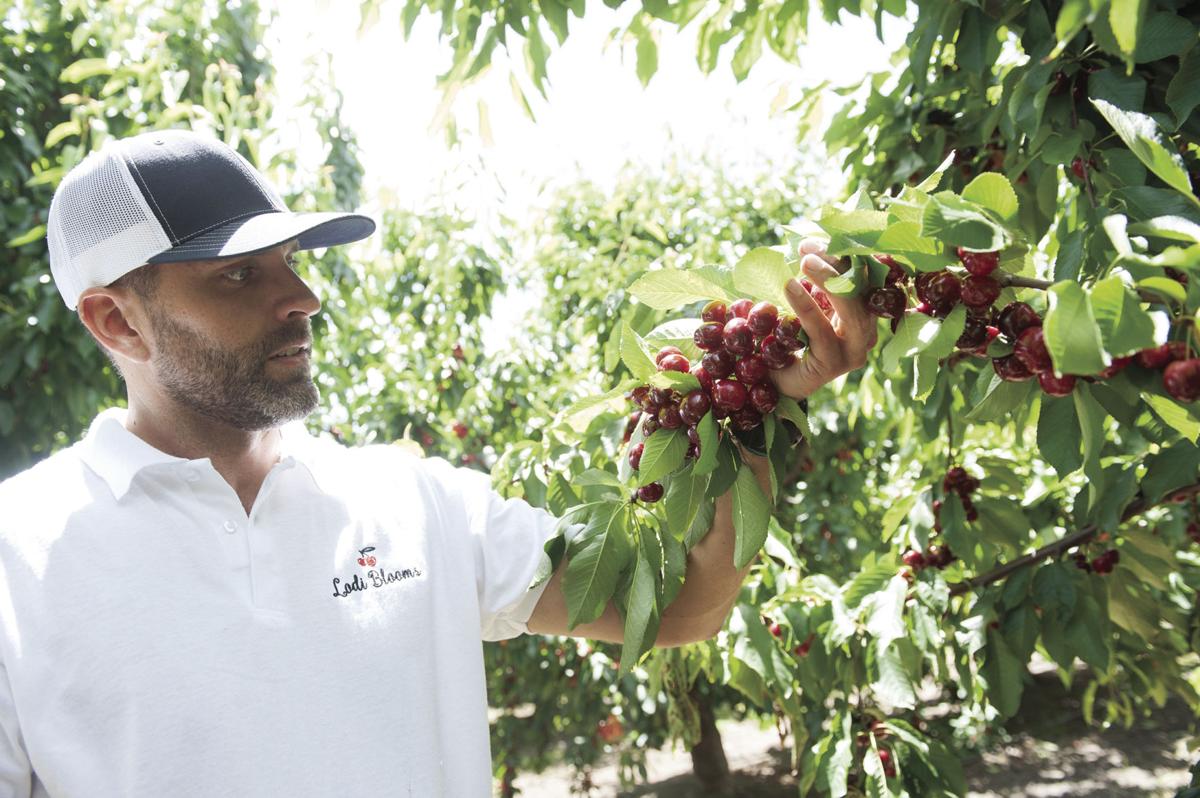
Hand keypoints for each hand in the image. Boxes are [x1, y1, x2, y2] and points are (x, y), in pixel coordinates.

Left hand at [769, 239, 877, 399]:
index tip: (812, 241)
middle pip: (862, 290)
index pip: (860, 277)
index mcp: (861, 312)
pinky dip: (807, 306)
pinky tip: (791, 287)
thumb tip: (805, 246)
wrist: (770, 381)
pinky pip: (823, 331)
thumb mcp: (799, 305)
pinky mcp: (836, 364)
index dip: (841, 255)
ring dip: (828, 281)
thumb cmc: (785, 339)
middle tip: (808, 248)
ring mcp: (854, 349)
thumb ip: (809, 282)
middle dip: (838, 264)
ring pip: (852, 310)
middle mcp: (865, 330)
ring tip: (804, 262)